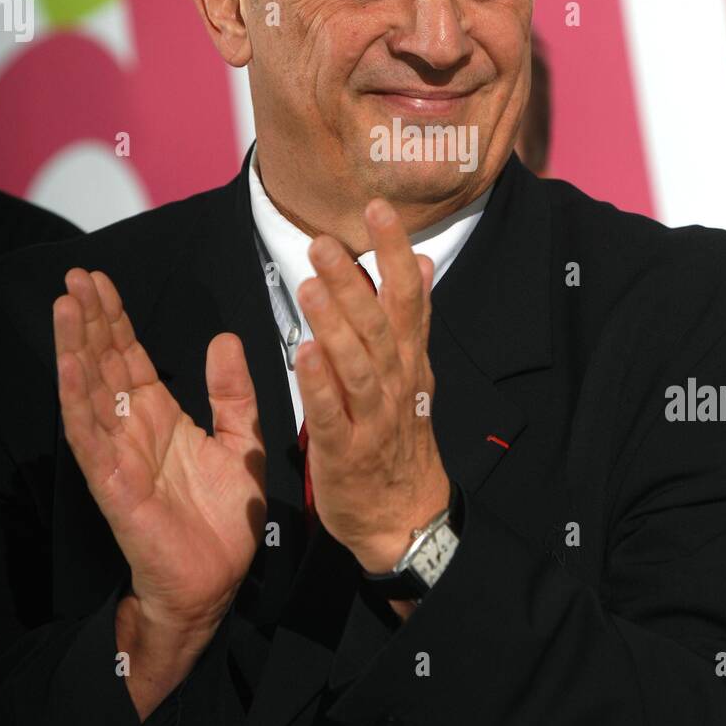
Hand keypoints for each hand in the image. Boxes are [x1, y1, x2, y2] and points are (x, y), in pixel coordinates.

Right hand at [54, 268, 265, 634]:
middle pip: (103, 363)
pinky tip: (69, 366)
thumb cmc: (225, 520)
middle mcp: (132, 430)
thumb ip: (233, 393)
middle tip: (75, 277)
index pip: (129, 357)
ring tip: (66, 305)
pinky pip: (90, 437)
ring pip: (88, 390)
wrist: (217, 582)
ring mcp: (117, 455)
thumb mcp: (242, 442)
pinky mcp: (113, 484)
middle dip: (88, 319)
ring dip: (75, 347)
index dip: (114, 319)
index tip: (100, 282)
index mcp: (160, 417)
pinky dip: (78, 400)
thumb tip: (224, 339)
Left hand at [295, 198, 449, 573]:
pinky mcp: (346, 451)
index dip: (394, 251)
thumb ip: (412, 316)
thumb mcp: (414, 370)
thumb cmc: (400, 437)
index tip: (379, 207)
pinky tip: (305, 354)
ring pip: (358, 364)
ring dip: (336, 324)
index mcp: (408, 359)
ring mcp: (373, 418)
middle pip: (378, 324)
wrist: (405, 517)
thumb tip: (420, 262)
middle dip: (354, 280)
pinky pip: (332, 414)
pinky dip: (320, 385)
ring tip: (312, 285)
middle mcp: (396, 382)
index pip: (406, 296)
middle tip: (324, 241)